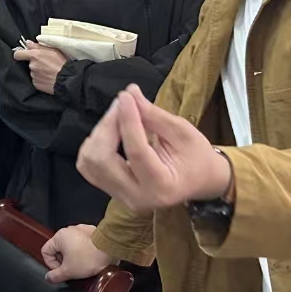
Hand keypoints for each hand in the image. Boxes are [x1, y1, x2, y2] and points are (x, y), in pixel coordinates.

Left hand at [14, 40, 67, 94]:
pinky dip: (41, 79)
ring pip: (33, 72)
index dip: (20, 54)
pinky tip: (48, 78)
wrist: (67, 78)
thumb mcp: (53, 50)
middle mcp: (32, 65)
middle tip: (46, 64)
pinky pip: (36, 80)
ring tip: (49, 72)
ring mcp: (33, 76)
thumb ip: (38, 46)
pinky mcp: (36, 84)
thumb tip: (28, 43)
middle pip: (29, 63)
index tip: (23, 55)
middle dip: (35, 63)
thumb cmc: (62, 63)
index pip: (18, 54)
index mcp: (34, 55)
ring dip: (38, 71)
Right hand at [41, 224, 112, 282]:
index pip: (46, 251)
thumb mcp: (68, 271)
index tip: (61, 271)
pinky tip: (90, 258)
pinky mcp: (91, 232)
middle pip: (58, 249)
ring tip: (83, 265)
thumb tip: (49, 277)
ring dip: (73, 257)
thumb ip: (55, 276)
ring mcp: (80, 229)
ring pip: (71, 246)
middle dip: (64, 261)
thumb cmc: (90, 258)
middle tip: (72, 270)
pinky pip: (82, 243)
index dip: (51, 264)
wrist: (111, 248)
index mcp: (59, 236)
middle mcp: (68, 230)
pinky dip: (83, 251)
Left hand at [76, 85, 231, 210]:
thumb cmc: (196, 156)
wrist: (201, 182)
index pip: (136, 151)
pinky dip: (94, 145)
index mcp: (161, 185)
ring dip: (98, 134)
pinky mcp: (112, 191)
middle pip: (102, 160)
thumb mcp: (183, 132)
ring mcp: (121, 197)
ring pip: (90, 163)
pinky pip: (89, 167)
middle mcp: (137, 197)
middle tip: (122, 104)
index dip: (127, 120)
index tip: (125, 96)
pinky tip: (110, 132)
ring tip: (118, 116)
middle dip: (107, 127)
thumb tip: (130, 93)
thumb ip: (153, 115)